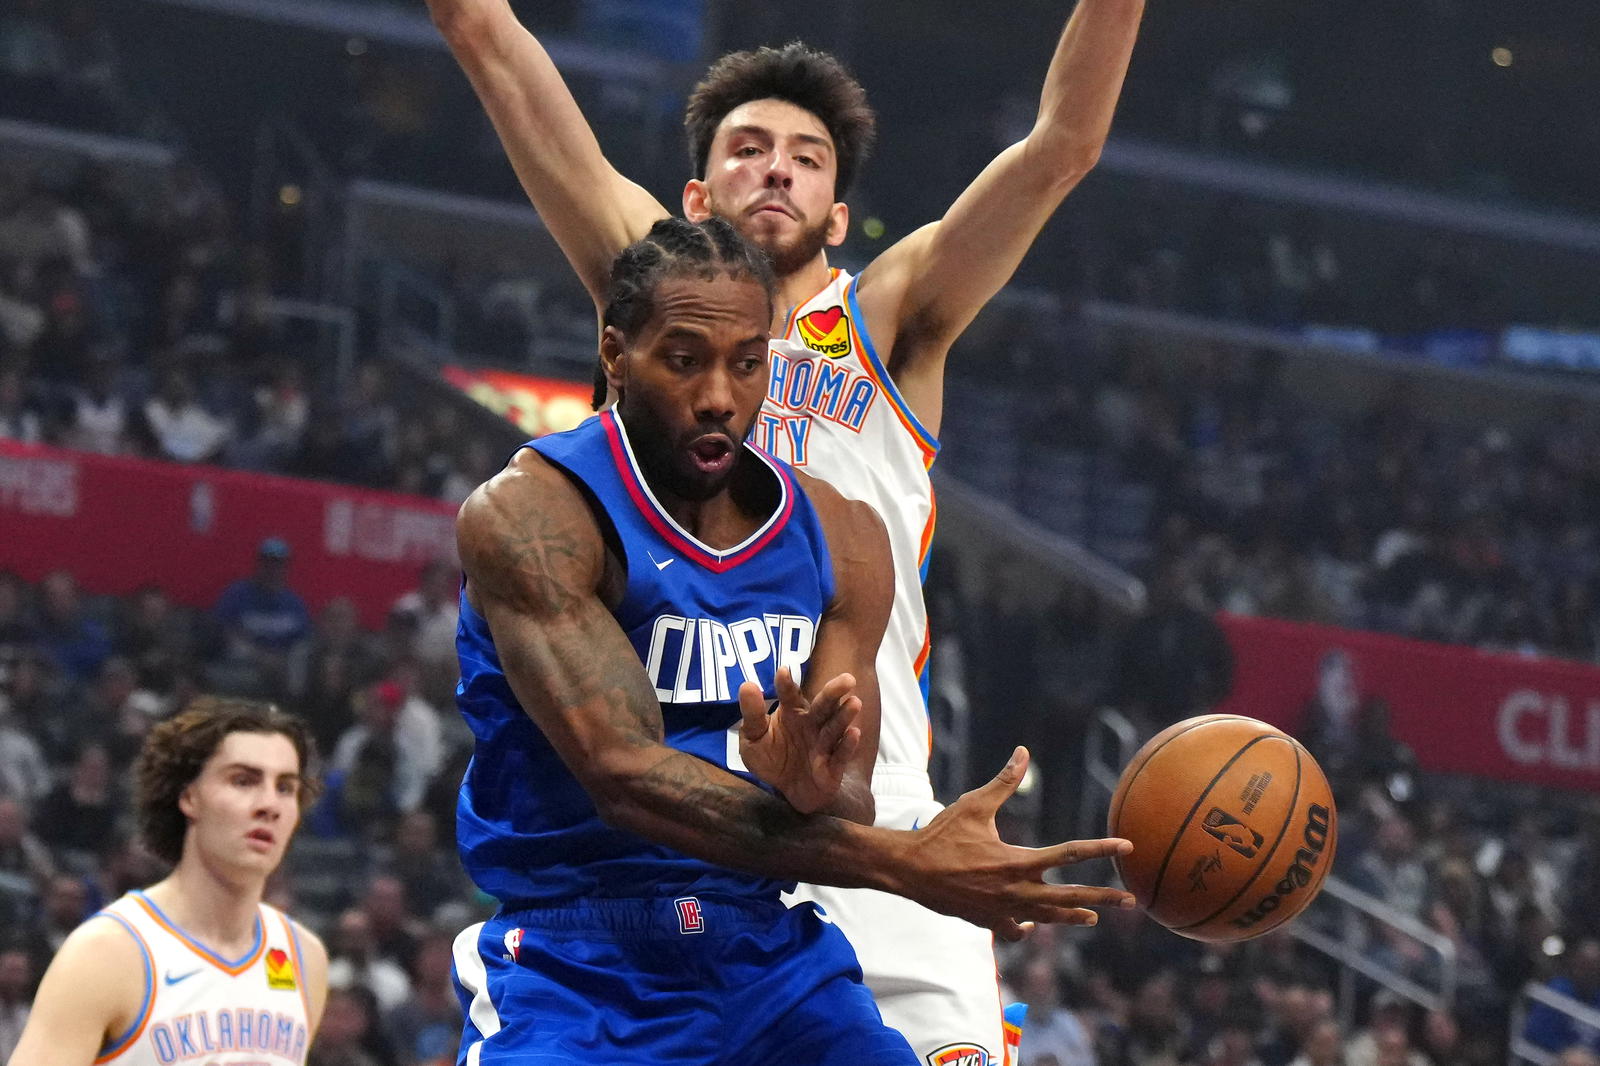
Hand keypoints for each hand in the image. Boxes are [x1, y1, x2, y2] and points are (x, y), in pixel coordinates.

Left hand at [737, 669, 861, 814]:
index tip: (783, 671)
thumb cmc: (772, 758)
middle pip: (823, 705)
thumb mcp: (753, 739)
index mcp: (792, 712)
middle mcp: (812, 723)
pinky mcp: (833, 765)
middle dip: (834, 692)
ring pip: (835, 726)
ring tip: (854, 702)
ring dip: (844, 715)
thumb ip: (752, 715)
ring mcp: (824, 743)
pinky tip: (854, 733)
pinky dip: (848, 744)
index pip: (790, 695)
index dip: (786, 684)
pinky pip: (841, 754)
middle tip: (847, 679)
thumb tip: (747, 685)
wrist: (790, 791)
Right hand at [898, 746, 1135, 940]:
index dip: (1101, 849)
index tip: (1126, 847)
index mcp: (1017, 861)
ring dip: (1073, 916)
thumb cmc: (941, 835)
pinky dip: (1027, 927)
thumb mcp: (974, 805)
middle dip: (1103, 898)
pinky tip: (1032, 923)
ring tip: (1093, 916)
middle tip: (1130, 901)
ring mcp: (1003, 910)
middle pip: (1070, 897)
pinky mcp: (987, 921)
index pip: (1069, 854)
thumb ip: (1004, 782)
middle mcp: (1015, 890)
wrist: (909, 871)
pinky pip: (1015, 930)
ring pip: (1048, 919)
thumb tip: (1022, 752)